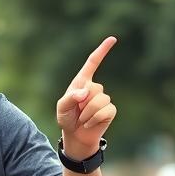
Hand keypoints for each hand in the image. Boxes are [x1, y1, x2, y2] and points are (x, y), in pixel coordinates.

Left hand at [56, 36, 117, 159]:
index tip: (112, 39)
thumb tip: (85, 91)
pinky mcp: (110, 110)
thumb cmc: (67, 119)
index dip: (102, 50)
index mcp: (82, 82)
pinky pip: (105, 110)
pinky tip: (89, 123)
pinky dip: (94, 119)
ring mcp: (104, 99)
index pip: (93, 63)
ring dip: (87, 113)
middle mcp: (94, 88)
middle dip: (83, 103)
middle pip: (94, 88)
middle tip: (77, 112)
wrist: (75, 136)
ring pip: (99, 100)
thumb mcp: (62, 107)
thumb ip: (70, 97)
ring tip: (82, 119)